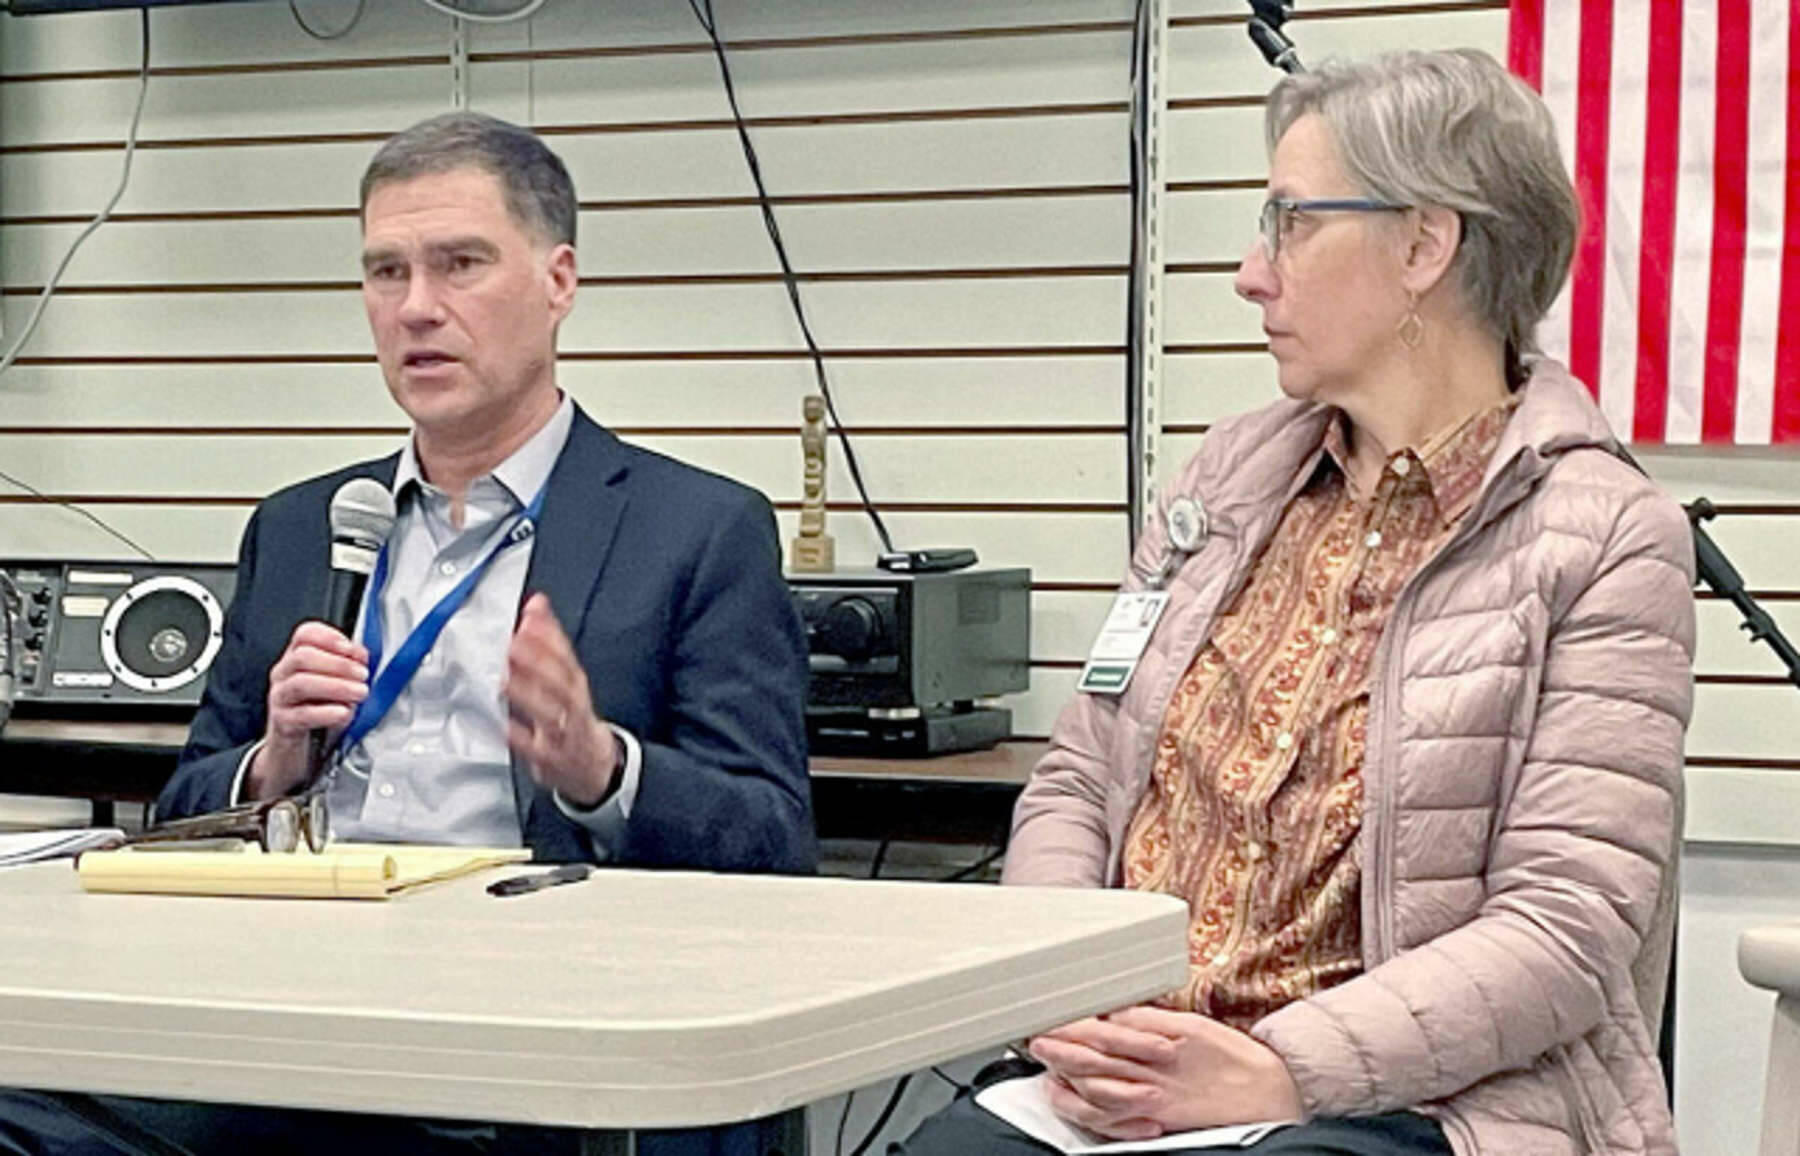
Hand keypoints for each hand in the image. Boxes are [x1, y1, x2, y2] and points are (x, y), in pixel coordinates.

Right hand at [246, 621, 368, 799]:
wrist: (291, 749)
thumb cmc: (314, 710)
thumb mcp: (330, 684)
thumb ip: (346, 668)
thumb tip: (363, 658)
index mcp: (295, 659)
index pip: (305, 635)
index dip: (331, 637)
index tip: (355, 650)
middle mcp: (283, 675)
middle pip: (303, 657)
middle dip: (339, 664)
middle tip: (363, 675)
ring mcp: (280, 699)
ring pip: (301, 683)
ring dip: (336, 686)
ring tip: (359, 693)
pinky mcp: (283, 724)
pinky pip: (302, 715)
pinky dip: (326, 713)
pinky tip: (344, 713)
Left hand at [506, 592, 619, 807]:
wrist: (597, 769)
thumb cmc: (574, 718)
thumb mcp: (568, 678)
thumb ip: (550, 641)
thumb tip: (536, 604)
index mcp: (577, 687)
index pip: (568, 656)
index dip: (551, 635)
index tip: (533, 614)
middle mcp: (574, 709)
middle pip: (562, 682)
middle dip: (541, 660)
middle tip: (517, 641)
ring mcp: (564, 735)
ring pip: (551, 713)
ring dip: (529, 695)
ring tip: (506, 677)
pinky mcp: (552, 759)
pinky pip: (536, 749)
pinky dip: (522, 738)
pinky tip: (506, 726)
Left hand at [1028, 1005, 1302, 1139]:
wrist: (1268, 1092)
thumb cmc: (1232, 1057)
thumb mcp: (1190, 1024)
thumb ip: (1148, 1018)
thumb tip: (1113, 1011)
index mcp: (1162, 1038)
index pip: (1107, 1028)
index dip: (1075, 1022)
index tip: (1054, 1014)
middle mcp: (1154, 1069)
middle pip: (1097, 1057)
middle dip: (1062, 1047)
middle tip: (1036, 1038)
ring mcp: (1155, 1098)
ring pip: (1101, 1087)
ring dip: (1069, 1075)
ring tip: (1045, 1066)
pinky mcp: (1159, 1119)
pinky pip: (1117, 1118)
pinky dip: (1090, 1111)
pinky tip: (1073, 1102)